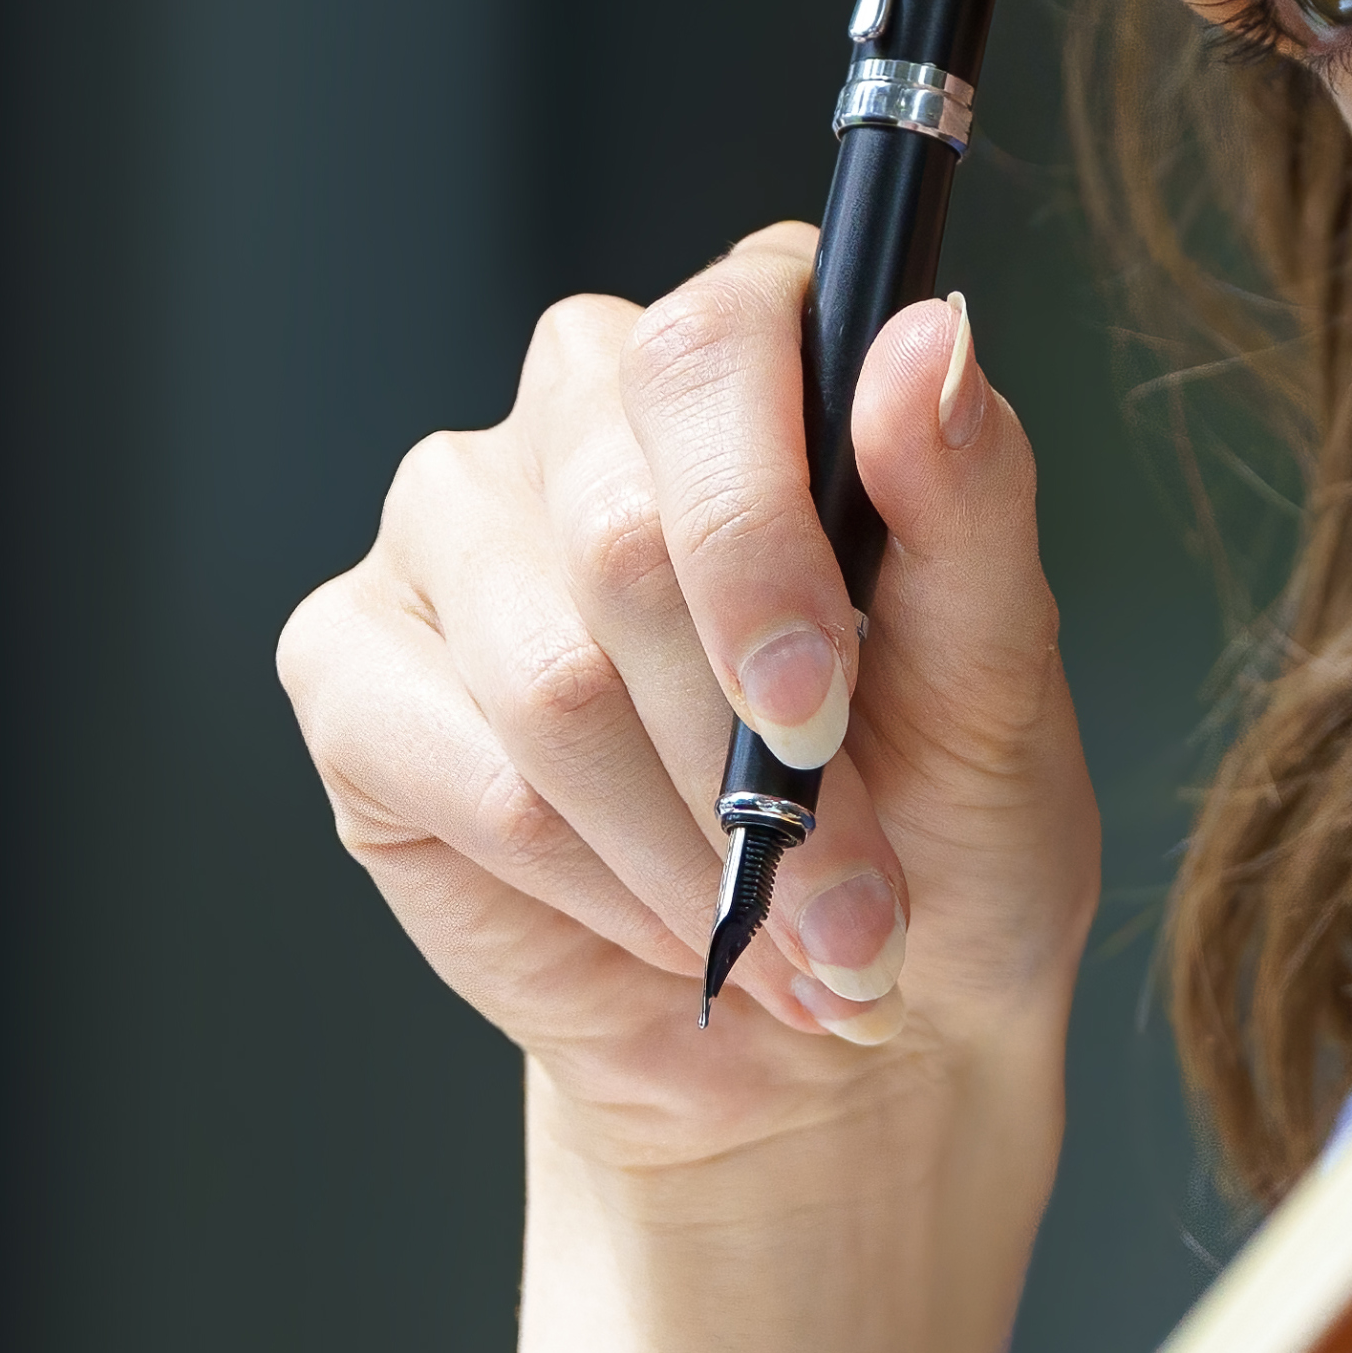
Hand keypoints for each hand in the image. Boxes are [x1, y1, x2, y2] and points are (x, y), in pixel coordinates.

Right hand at [277, 232, 1098, 1179]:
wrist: (830, 1016)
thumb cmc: (935, 833)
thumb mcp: (998, 688)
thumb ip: (971, 502)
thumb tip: (925, 335)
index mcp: (752, 356)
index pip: (711, 344)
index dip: (759, 534)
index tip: (823, 702)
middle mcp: (587, 401)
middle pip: (620, 531)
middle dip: (746, 758)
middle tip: (843, 892)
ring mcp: (451, 522)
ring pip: (550, 682)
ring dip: (686, 846)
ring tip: (776, 931)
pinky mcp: (352, 663)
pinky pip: (471, 779)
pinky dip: (596, 886)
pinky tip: (663, 920)